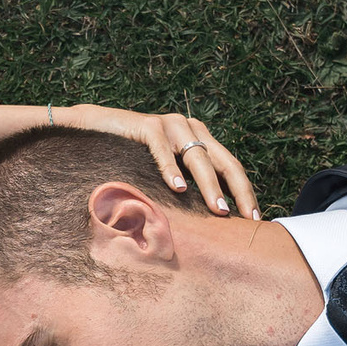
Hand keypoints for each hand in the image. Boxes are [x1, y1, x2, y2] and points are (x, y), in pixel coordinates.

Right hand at [50, 103, 260, 219]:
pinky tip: (178, 189)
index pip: (231, 167)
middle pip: (225, 162)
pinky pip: (163, 148)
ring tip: (218, 211)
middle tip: (247, 219)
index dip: (245, 193)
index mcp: (200, 140)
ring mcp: (171, 124)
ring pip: (197, 157)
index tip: (254, 219)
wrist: (93, 132)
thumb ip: (186, 189)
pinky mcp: (148, 124)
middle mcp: (191, 128)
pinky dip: (170, 169)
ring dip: (209, 186)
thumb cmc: (130, 161)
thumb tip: (210, 221)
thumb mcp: (165, 177)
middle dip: (239, 192)